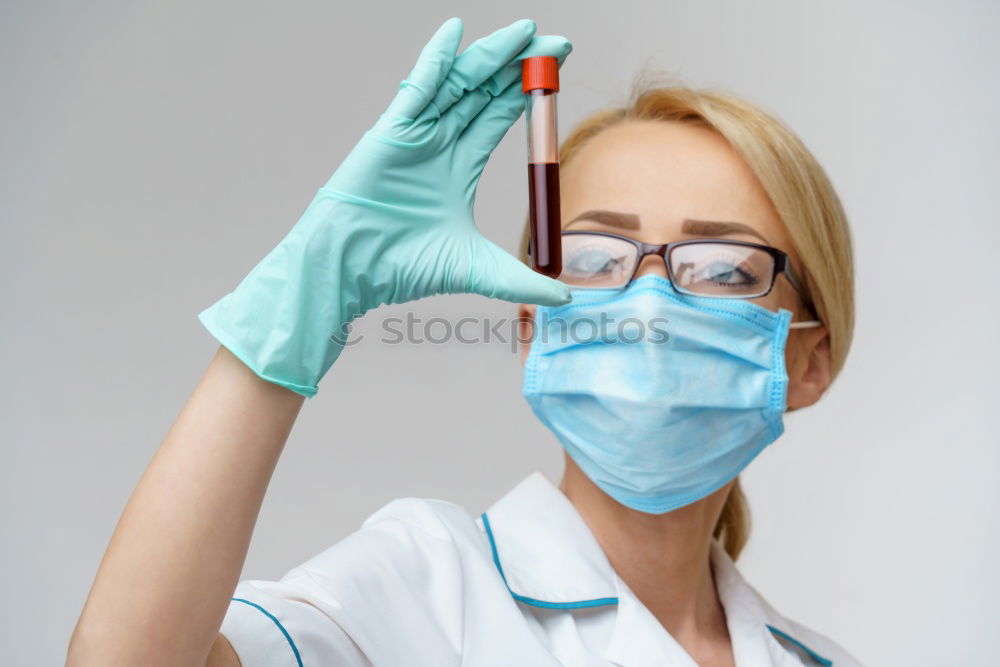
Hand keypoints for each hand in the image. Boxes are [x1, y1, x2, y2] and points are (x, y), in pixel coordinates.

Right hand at [199, 17, 572, 396]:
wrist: (354, 271)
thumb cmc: (402, 268)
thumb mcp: (475, 270)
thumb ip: (519, 280)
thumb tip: (563, 297)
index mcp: (458, 166)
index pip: (498, 117)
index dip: (528, 93)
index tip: (559, 70)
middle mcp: (438, 144)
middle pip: (484, 92)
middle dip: (518, 65)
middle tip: (554, 42)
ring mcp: (414, 134)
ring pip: (458, 84)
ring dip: (490, 55)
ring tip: (525, 31)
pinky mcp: (391, 131)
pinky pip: (417, 88)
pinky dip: (435, 59)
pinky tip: (455, 32)